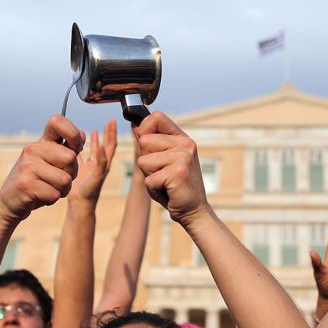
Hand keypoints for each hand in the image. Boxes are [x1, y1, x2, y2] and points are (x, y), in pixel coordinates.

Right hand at [0, 115, 84, 225]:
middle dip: (71, 174)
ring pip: (65, 180)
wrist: (10, 202)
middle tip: (57, 179)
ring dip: (62, 190)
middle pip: (71, 158)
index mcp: (41, 142)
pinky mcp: (25, 184)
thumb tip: (82, 134)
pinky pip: (55, 194)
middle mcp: (32, 149)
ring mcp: (27, 166)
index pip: (58, 121)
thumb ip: (67, 149)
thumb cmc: (38, 181)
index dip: (73, 134)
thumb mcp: (50, 162)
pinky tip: (40, 197)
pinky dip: (52, 199)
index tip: (76, 147)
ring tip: (48, 188)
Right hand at [69, 120, 116, 202]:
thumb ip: (100, 161)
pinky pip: (82, 157)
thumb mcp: (97, 174)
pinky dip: (81, 149)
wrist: (81, 204)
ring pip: (94, 150)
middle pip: (105, 145)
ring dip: (95, 140)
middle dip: (107, 133)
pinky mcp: (81, 171)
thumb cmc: (90, 192)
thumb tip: (101, 145)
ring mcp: (91, 167)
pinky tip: (78, 145)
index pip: (111, 144)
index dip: (112, 133)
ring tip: (95, 131)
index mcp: (105, 163)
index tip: (113, 121)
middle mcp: (99, 164)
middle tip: (109, 122)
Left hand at [134, 112, 209, 226]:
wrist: (194, 210)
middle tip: (162, 173)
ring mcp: (183, 158)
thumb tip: (134, 125)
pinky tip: (168, 192)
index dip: (144, 128)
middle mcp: (185, 144)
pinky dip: (153, 189)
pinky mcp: (178, 173)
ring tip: (165, 183)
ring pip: (143, 161)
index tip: (148, 145)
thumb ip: (151, 143)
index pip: (156, 117)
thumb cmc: (175, 186)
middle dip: (146, 160)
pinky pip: (148, 179)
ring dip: (149, 176)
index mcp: (182, 138)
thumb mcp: (163, 161)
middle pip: (144, 141)